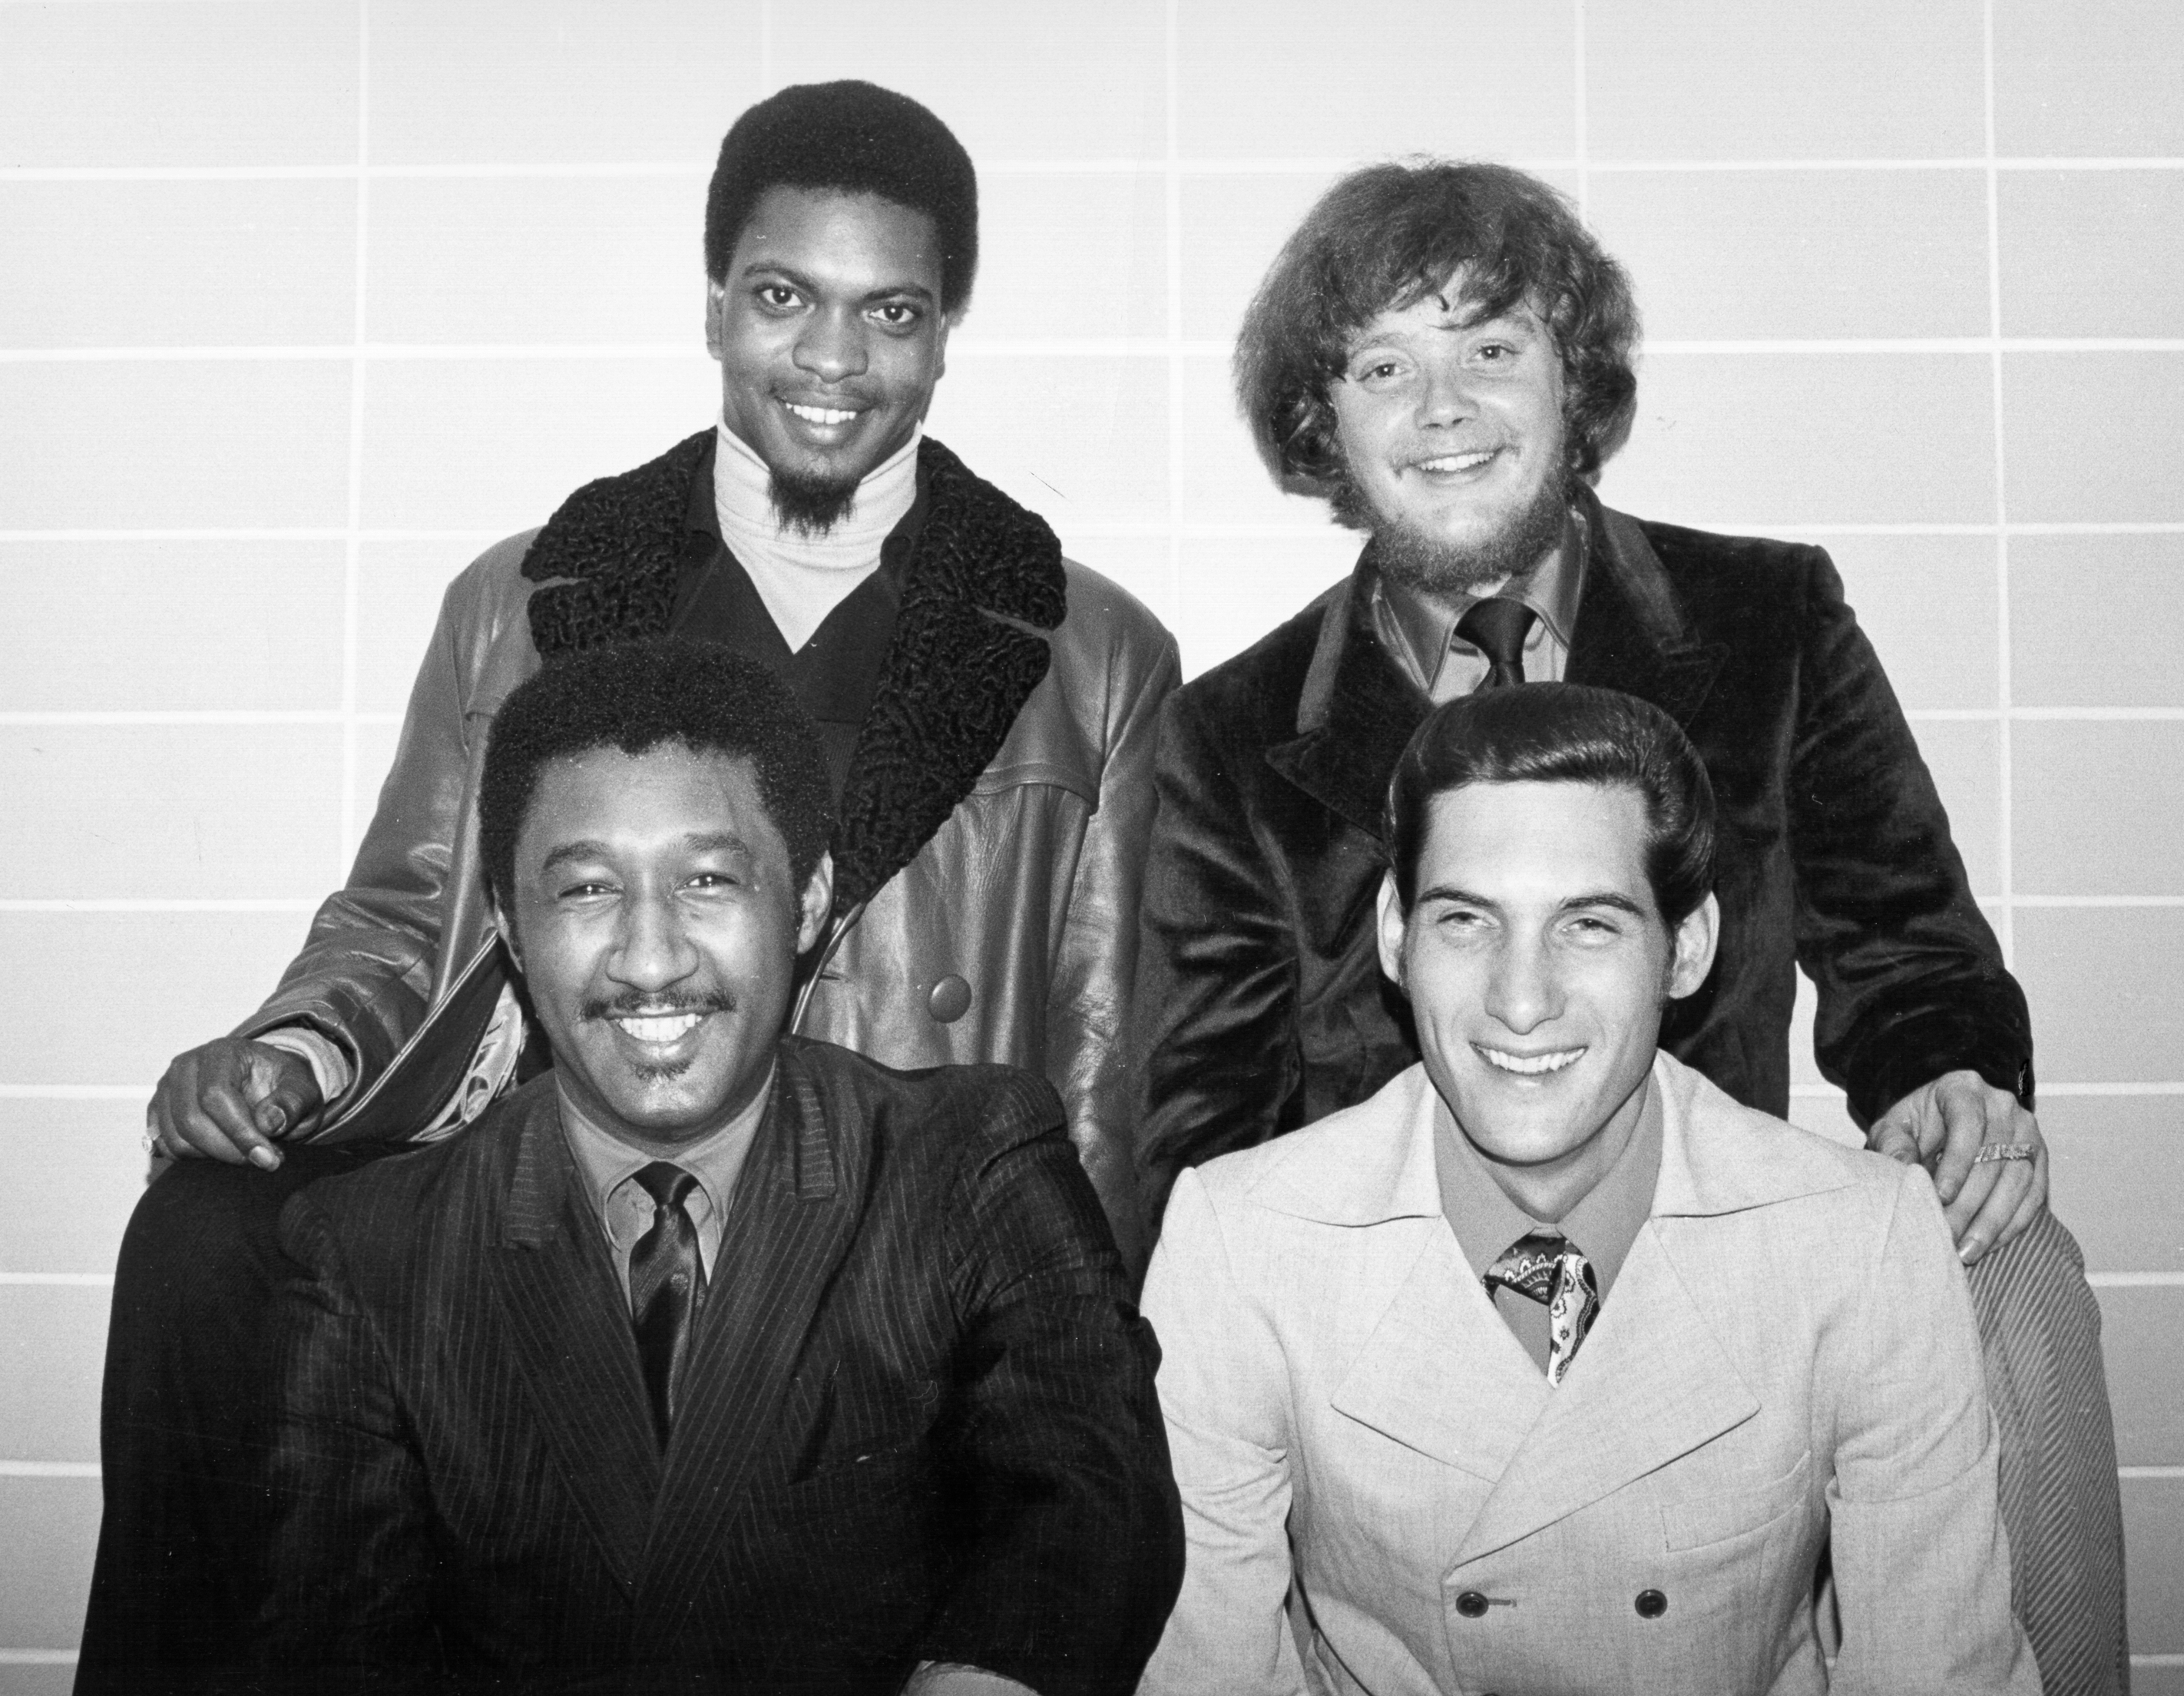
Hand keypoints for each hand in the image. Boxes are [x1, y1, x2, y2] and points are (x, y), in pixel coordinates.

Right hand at [147, 1037, 322, 1169]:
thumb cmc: (283, 1085)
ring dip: (212, 1157)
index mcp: (222, 1053)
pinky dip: (193, 1158)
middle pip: (191, 1119)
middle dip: (228, 1150)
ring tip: (247, 1154)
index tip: (266, 1155)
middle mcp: (186, 1066)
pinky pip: (164, 1145)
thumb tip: (269, 1122)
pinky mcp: (159, 1111)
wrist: (266, 1084)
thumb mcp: (303, 1089)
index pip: (216, 1096)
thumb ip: (292, 1102)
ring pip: (175, 1138)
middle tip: (262, 1160)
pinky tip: (223, 1152)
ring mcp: (167, 1089)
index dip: (240, 1132)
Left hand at [1867, 1069, 2044, 1264]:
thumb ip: (1892, 1145)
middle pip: (1994, 1158)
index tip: (1940, 1196)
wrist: (1938, 1126)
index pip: (1967, 1124)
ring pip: (2018, 1181)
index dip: (1956, 1163)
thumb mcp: (1892, 1129)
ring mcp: (2026, 1132)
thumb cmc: (1913, 1128)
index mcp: (1963, 1088)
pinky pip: (2033, 1195)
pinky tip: (1988, 1244)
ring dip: (1992, 1221)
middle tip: (1946, 1235)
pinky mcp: (2038, 1159)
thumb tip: (1903, 1168)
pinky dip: (2012, 1224)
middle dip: (1969, 1203)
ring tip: (1966, 1251)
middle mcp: (2002, 1106)